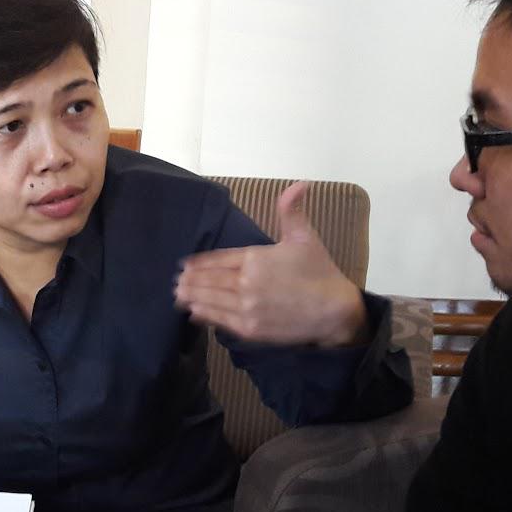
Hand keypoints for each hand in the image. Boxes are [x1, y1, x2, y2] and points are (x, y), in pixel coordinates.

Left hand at [174, 182, 369, 347]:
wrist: (335, 311)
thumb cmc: (320, 273)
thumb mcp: (304, 237)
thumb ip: (292, 210)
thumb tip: (300, 183)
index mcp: (255, 259)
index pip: (219, 260)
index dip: (199, 263)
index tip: (184, 264)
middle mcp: (247, 283)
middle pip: (210, 281)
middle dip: (191, 281)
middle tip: (176, 281)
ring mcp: (247, 307)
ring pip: (211, 300)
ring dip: (192, 297)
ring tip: (178, 295)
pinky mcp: (251, 329)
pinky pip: (221, 320)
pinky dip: (205, 315)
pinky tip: (194, 312)